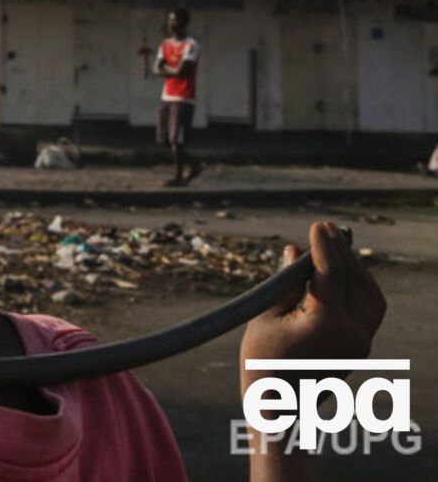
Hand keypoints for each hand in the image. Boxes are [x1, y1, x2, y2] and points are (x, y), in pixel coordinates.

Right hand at [240, 220, 385, 392]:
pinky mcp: (359, 348)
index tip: (317, 225)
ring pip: (371, 297)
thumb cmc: (262, 362)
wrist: (279, 408)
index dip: (324, 247)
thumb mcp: (266, 316)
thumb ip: (285, 283)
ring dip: (357, 270)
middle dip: (344, 254)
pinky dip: (358, 287)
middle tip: (327, 229)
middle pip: (358, 283)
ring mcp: (360, 343)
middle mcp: (352, 334)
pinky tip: (340, 275)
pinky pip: (368, 310)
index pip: (331, 275)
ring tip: (336, 248)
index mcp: (326, 325)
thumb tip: (295, 253)